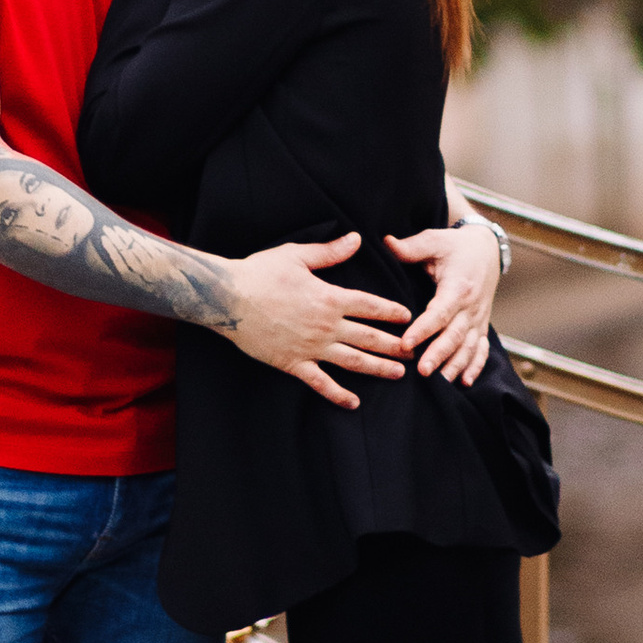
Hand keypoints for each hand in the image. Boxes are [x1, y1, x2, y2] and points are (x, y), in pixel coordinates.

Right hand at [222, 233, 411, 407]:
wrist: (228, 299)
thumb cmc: (261, 272)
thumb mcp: (297, 255)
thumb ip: (330, 251)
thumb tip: (357, 239)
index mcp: (330, 297)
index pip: (370, 306)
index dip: (391, 312)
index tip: (409, 317)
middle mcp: (326, 326)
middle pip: (369, 337)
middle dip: (394, 345)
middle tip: (414, 352)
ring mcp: (311, 347)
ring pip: (353, 362)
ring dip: (378, 369)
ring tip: (398, 373)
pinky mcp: (293, 363)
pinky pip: (321, 383)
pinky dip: (338, 395)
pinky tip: (354, 403)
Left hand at [392, 205, 501, 385]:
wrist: (487, 249)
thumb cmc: (455, 246)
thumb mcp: (434, 240)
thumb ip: (411, 247)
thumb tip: (386, 242)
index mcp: (458, 286)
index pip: (440, 312)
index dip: (423, 329)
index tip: (405, 343)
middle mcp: (472, 305)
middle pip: (455, 334)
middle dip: (439, 354)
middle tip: (422, 371)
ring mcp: (479, 318)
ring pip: (469, 347)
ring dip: (455, 366)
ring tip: (439, 383)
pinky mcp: (481, 325)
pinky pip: (481, 349)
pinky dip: (475, 366)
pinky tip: (464, 382)